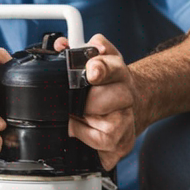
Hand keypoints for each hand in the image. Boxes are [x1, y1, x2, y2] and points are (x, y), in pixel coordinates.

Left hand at [56, 34, 139, 169]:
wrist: (128, 107)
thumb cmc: (106, 85)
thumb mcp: (95, 59)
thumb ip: (77, 48)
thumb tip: (61, 46)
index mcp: (117, 71)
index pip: (111, 67)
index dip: (100, 68)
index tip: (91, 72)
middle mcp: (126, 95)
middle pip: (105, 98)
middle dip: (86, 102)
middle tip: (76, 101)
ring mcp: (127, 121)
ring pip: (107, 126)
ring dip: (84, 121)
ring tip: (79, 114)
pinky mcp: (122, 143)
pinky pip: (101, 143)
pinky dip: (85, 136)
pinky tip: (84, 128)